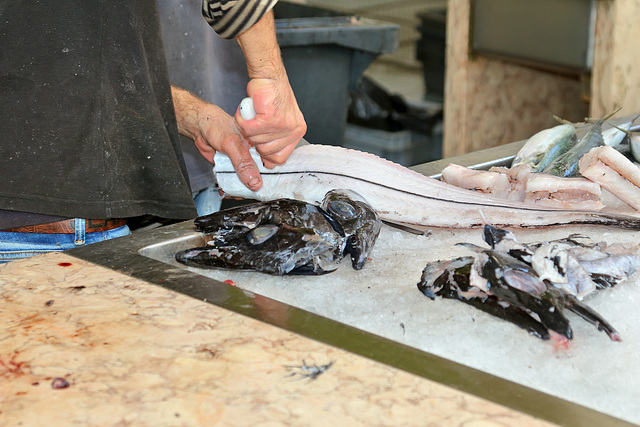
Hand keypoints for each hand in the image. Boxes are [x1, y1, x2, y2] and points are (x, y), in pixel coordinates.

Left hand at [171, 86, 262, 190]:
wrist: (200, 127)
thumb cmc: (218, 126)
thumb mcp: (233, 144)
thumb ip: (244, 163)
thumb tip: (255, 182)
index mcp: (260, 146)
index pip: (272, 164)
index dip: (271, 178)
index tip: (265, 189)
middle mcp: (254, 155)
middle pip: (260, 176)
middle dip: (254, 187)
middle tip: (248, 193)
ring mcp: (243, 162)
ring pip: (247, 181)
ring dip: (241, 190)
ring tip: (235, 194)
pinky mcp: (232, 168)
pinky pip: (234, 181)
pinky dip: (230, 188)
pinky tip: (226, 191)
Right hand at [235, 10, 306, 168]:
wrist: (269, 75)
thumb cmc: (271, 95)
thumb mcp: (279, 121)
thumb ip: (275, 141)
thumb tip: (269, 163)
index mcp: (297, 132)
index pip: (281, 158)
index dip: (265, 155)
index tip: (257, 145)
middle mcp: (294, 130)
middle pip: (265, 151)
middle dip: (254, 138)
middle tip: (253, 122)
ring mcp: (284, 125)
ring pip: (255, 140)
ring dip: (247, 127)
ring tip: (252, 113)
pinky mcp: (272, 118)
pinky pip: (249, 129)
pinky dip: (242, 119)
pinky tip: (247, 109)